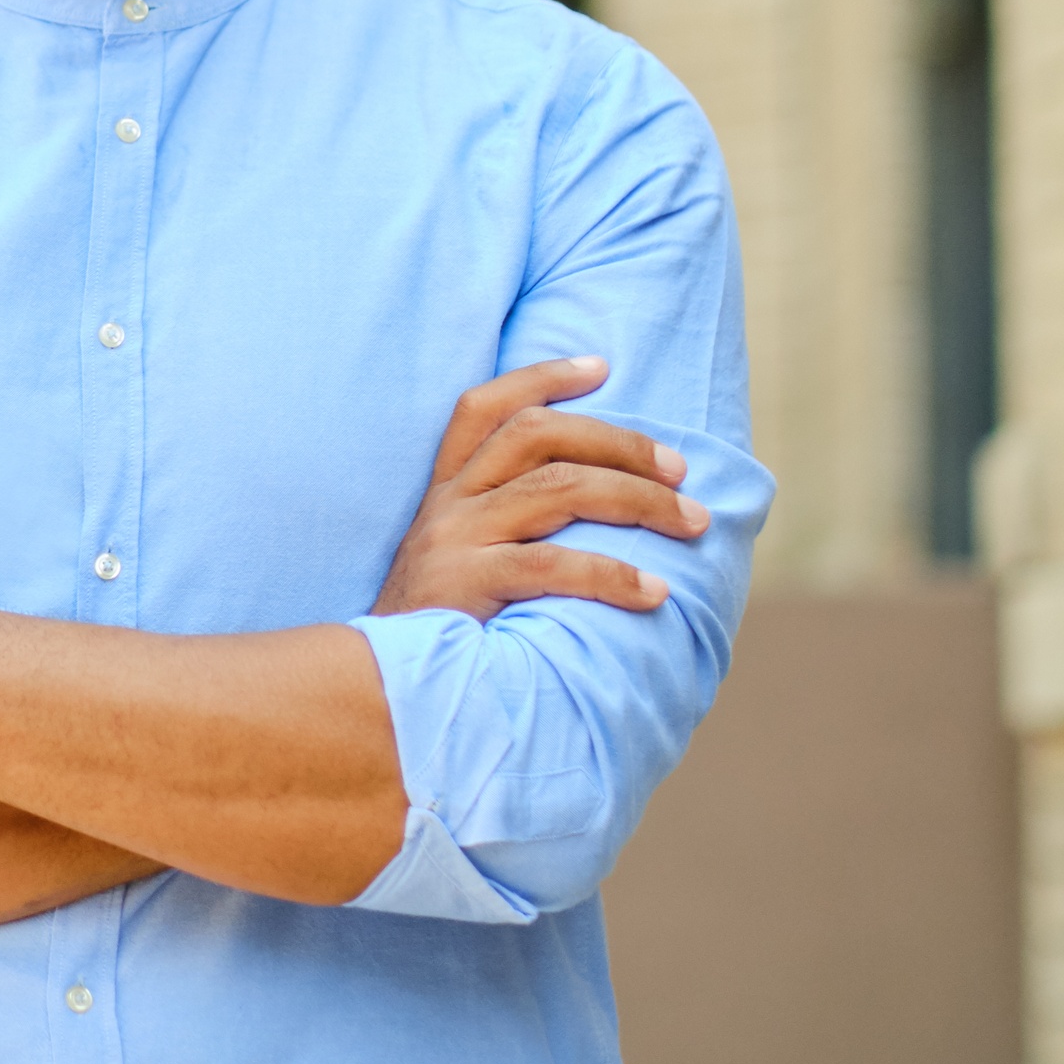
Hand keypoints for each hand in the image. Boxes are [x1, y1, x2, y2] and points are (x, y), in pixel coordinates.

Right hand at [372, 356, 707, 621]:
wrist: (372, 696)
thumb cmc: (435, 634)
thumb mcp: (456, 565)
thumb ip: (502, 534)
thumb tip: (595, 514)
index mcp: (444, 491)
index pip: (486, 408)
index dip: (541, 377)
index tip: (600, 366)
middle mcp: (448, 503)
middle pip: (537, 435)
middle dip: (618, 441)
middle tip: (679, 468)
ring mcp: (454, 539)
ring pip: (557, 488)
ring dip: (636, 498)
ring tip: (690, 521)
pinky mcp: (466, 586)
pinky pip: (551, 565)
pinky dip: (612, 574)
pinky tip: (654, 592)